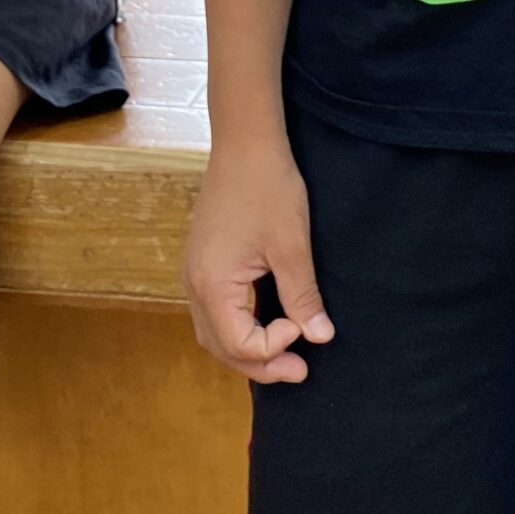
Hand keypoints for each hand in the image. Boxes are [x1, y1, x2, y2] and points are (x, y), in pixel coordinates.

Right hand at [182, 130, 333, 385]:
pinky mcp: (202, 263)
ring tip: (285, 353)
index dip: (274, 348)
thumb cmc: (268, 188)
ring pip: (213, 333)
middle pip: (220, 347)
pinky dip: (237, 328)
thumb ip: (302, 296)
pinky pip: (213, 312)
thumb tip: (320, 338)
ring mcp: (194, 273)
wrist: (245, 143)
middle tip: (300, 370)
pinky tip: (265, 324)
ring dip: (247, 349)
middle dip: (260, 363)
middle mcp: (194, 285)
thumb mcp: (292, 246)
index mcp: (212, 284)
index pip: (238, 344)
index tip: (305, 327)